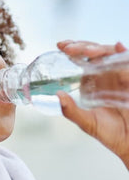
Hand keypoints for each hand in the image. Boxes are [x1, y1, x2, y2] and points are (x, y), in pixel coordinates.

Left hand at [56, 40, 128, 168]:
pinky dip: (123, 53)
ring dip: (99, 49)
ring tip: (88, 52)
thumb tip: (58, 96)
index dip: (72, 49)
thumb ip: (71, 111)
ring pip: (110, 53)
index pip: (81, 60)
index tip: (60, 46)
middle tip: (69, 49)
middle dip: (82, 46)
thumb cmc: (110, 133)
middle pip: (95, 52)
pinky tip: (118, 47)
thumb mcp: (87, 122)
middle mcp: (106, 76)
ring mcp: (121, 76)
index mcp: (92, 82)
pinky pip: (128, 61)